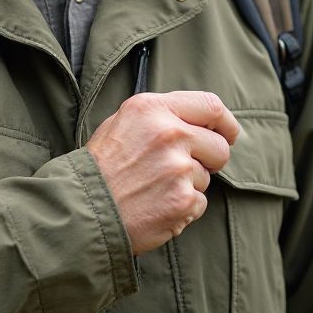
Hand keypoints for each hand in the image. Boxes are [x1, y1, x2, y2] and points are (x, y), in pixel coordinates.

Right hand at [85, 91, 240, 254]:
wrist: (84, 208)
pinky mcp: (183, 201)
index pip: (211, 105)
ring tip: (155, 187)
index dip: (226, 122)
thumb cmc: (102, 164)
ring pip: (206, 177)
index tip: (228, 133)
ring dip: (188, 184)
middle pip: (219, 146)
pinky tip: (157, 204)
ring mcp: (178, 169)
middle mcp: (170, 133)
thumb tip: (198, 119)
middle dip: (210, 159)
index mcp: (153, 108)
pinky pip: (199, 203)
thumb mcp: (124, 121)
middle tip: (186, 167)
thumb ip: (161, 114)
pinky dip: (183, 208)